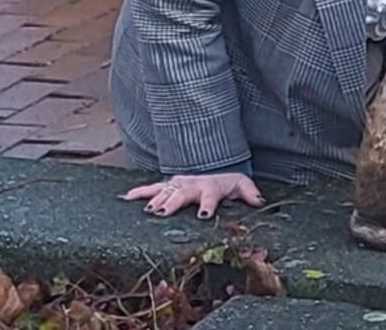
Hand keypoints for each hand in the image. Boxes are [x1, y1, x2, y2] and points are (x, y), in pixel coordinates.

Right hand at [122, 172, 263, 219]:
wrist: (213, 170)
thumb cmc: (227, 182)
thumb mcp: (242, 185)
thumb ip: (250, 193)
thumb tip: (259, 201)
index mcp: (211, 187)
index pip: (210, 196)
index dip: (208, 205)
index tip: (204, 215)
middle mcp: (192, 184)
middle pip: (182, 194)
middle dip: (173, 202)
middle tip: (163, 213)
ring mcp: (178, 184)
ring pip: (165, 191)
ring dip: (156, 200)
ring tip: (148, 210)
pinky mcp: (168, 185)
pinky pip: (151, 188)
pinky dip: (139, 192)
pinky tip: (126, 198)